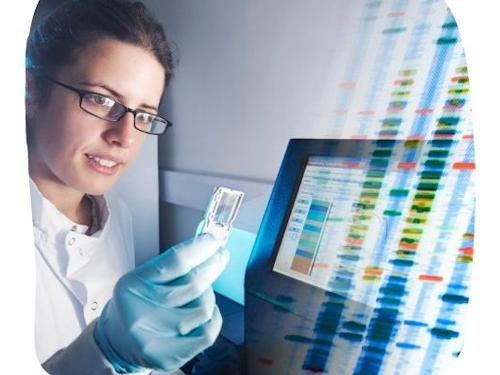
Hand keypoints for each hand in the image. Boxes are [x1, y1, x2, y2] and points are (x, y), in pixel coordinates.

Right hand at [94, 234, 228, 372]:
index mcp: (134, 286)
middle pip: (193, 283)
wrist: (117, 340)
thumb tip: (208, 247)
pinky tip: (207, 311)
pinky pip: (208, 332)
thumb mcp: (144, 278)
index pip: (175, 262)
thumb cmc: (137, 303)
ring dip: (209, 294)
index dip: (200, 248)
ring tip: (202, 291)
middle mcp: (141, 311)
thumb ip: (172, 265)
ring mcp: (155, 336)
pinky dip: (213, 317)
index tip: (213, 240)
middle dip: (213, 265)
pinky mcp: (167, 356)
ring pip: (204, 307)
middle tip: (220, 256)